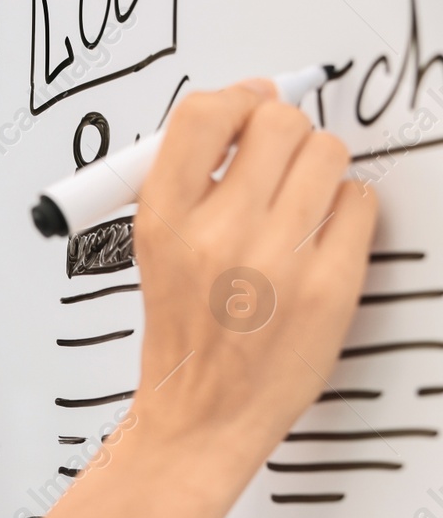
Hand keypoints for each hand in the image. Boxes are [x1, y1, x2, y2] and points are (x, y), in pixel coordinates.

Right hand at [37, 81, 378, 517]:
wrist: (200, 417)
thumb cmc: (184, 337)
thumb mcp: (156, 253)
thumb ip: (190, 185)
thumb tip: (244, 112)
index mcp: (163, 223)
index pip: (202, 115)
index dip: (237, 100)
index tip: (248, 107)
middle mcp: (217, 235)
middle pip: (278, 123)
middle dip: (285, 135)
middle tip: (280, 165)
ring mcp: (276, 259)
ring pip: (327, 152)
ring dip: (320, 169)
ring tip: (302, 204)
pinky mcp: (328, 284)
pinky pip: (360, 202)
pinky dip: (347, 212)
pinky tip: (322, 239)